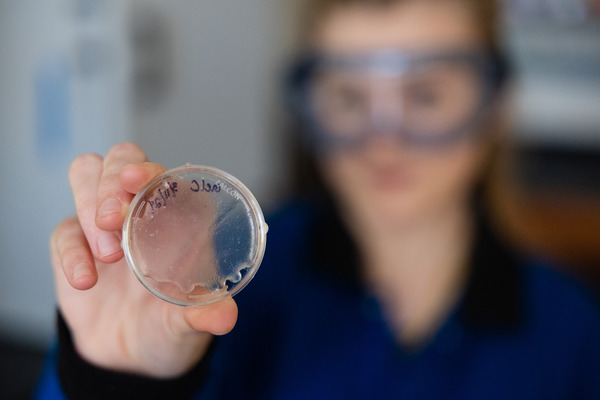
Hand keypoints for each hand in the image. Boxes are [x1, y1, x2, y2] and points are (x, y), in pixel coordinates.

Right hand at [50, 142, 237, 377]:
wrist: (129, 357)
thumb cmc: (168, 325)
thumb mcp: (188, 323)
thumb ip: (204, 317)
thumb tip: (225, 317)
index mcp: (179, 215)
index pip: (164, 172)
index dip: (150, 169)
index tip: (135, 180)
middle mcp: (142, 209)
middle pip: (120, 158)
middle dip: (111, 182)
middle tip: (112, 219)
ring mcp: (104, 222)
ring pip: (86, 175)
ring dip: (89, 204)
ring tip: (108, 254)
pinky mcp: (74, 242)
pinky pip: (63, 231)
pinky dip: (71, 253)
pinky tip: (85, 281)